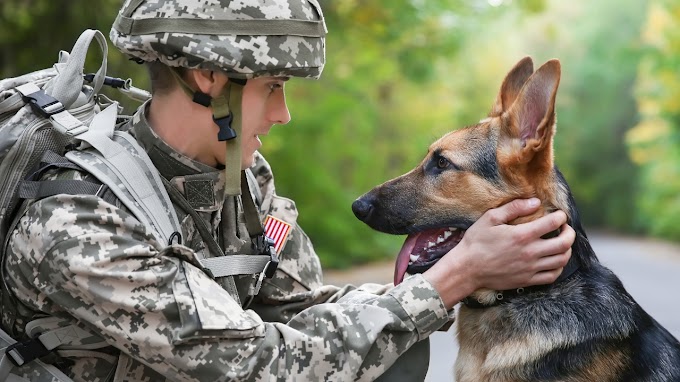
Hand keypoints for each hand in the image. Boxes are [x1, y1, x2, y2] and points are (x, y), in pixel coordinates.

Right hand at [423, 198, 573, 308]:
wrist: (467, 269)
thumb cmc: (476, 241)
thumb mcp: (490, 218)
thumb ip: (514, 207)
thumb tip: (535, 202)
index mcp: (522, 235)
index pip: (553, 223)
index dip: (560, 216)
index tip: (558, 214)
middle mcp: (530, 253)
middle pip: (564, 243)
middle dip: (569, 233)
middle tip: (565, 228)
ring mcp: (530, 268)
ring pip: (562, 260)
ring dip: (567, 250)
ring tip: (562, 243)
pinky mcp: (527, 280)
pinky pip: (552, 276)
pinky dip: (558, 267)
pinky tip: (554, 260)